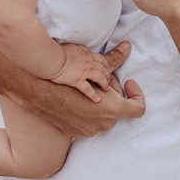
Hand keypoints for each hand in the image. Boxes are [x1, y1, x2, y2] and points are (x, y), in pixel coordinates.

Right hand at [23, 41, 146, 136]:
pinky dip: (86, 111)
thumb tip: (128, 46)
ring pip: (102, 116)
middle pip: (117, 109)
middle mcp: (104, 123)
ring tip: (89, 88)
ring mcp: (89, 130)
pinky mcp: (75, 132)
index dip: (137, 95)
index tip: (129, 83)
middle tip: (102, 81)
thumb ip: (114, 59)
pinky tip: (79, 100)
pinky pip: (87, 122)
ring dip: (100, 103)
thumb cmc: (68, 79)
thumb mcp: (95, 67)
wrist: (40, 92)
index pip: (138, 109)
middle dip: (113, 95)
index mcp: (114, 110)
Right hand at [51, 43, 112, 100]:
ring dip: (104, 84)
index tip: (107, 68)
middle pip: (103, 69)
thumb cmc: (59, 51)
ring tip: (106, 89)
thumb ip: (80, 50)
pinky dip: (93, 95)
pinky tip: (97, 99)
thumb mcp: (73, 46)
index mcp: (87, 54)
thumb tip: (82, 51)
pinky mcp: (77, 80)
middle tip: (109, 80)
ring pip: (99, 78)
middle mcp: (88, 63)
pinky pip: (88, 89)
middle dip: (107, 75)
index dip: (106, 64)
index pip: (101, 59)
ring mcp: (84, 72)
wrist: (52, 57)